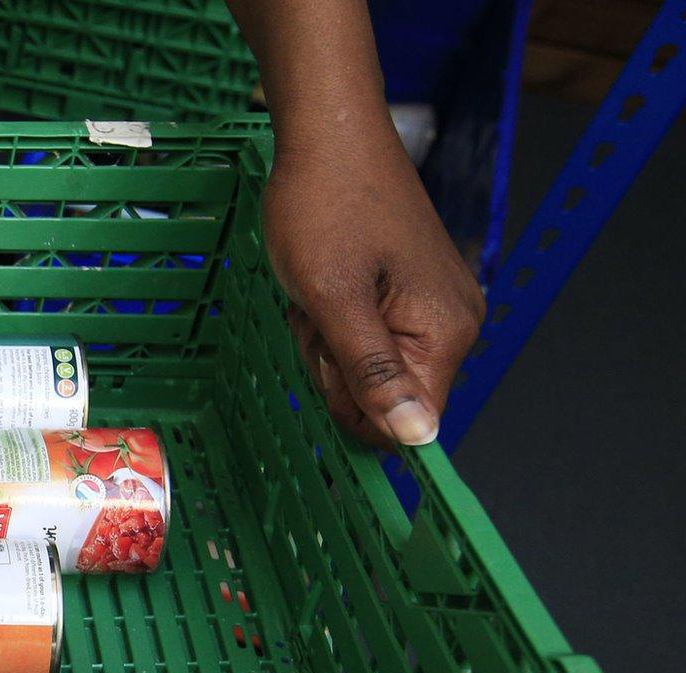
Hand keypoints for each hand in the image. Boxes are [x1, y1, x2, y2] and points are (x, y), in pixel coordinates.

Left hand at [263, 129, 483, 446]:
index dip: (355, 407)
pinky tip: (322, 284)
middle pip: (382, 396)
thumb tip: (417, 437)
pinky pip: (362, 335)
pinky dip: (331, 319)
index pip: (409, 422)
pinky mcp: (407, 291)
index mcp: (446, 331)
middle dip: (334, 364)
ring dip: (326, 339)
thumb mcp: (335, 300)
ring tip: (318, 290)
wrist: (329, 136)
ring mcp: (431, 306)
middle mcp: (453, 323)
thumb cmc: (325, 207)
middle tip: (319, 309)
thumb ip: (372, 372)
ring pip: (364, 366)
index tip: (327, 358)